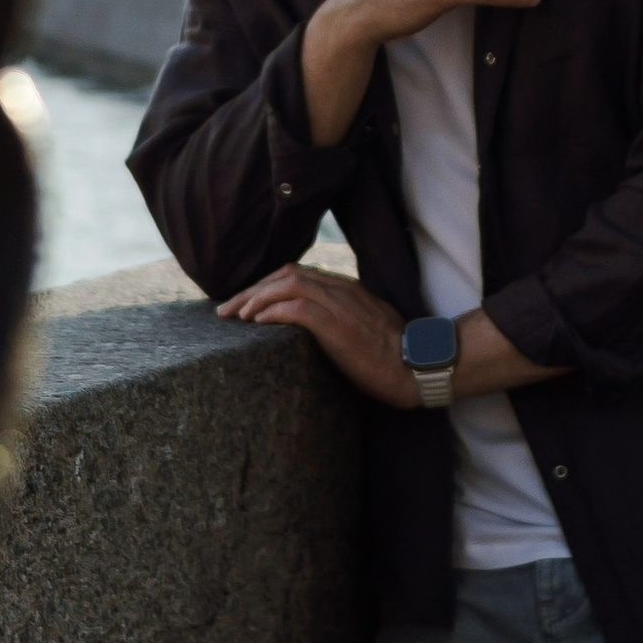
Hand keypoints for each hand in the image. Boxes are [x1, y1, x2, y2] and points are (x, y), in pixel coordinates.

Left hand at [217, 262, 417, 406]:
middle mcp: (341, 290)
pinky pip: (297, 308)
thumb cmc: (391, 356)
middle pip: (286, 274)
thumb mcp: (363, 328)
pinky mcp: (338, 325)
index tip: (245, 303)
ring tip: (236, 315)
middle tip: (227, 309)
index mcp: (346, 289)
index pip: (297, 273)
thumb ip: (339, 319)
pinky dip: (272, 311)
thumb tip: (309, 330)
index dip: (266, 285)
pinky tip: (257, 322)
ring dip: (256, 298)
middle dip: (252, 289)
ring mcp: (340, 305)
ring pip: (288, 284)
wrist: (415, 368)